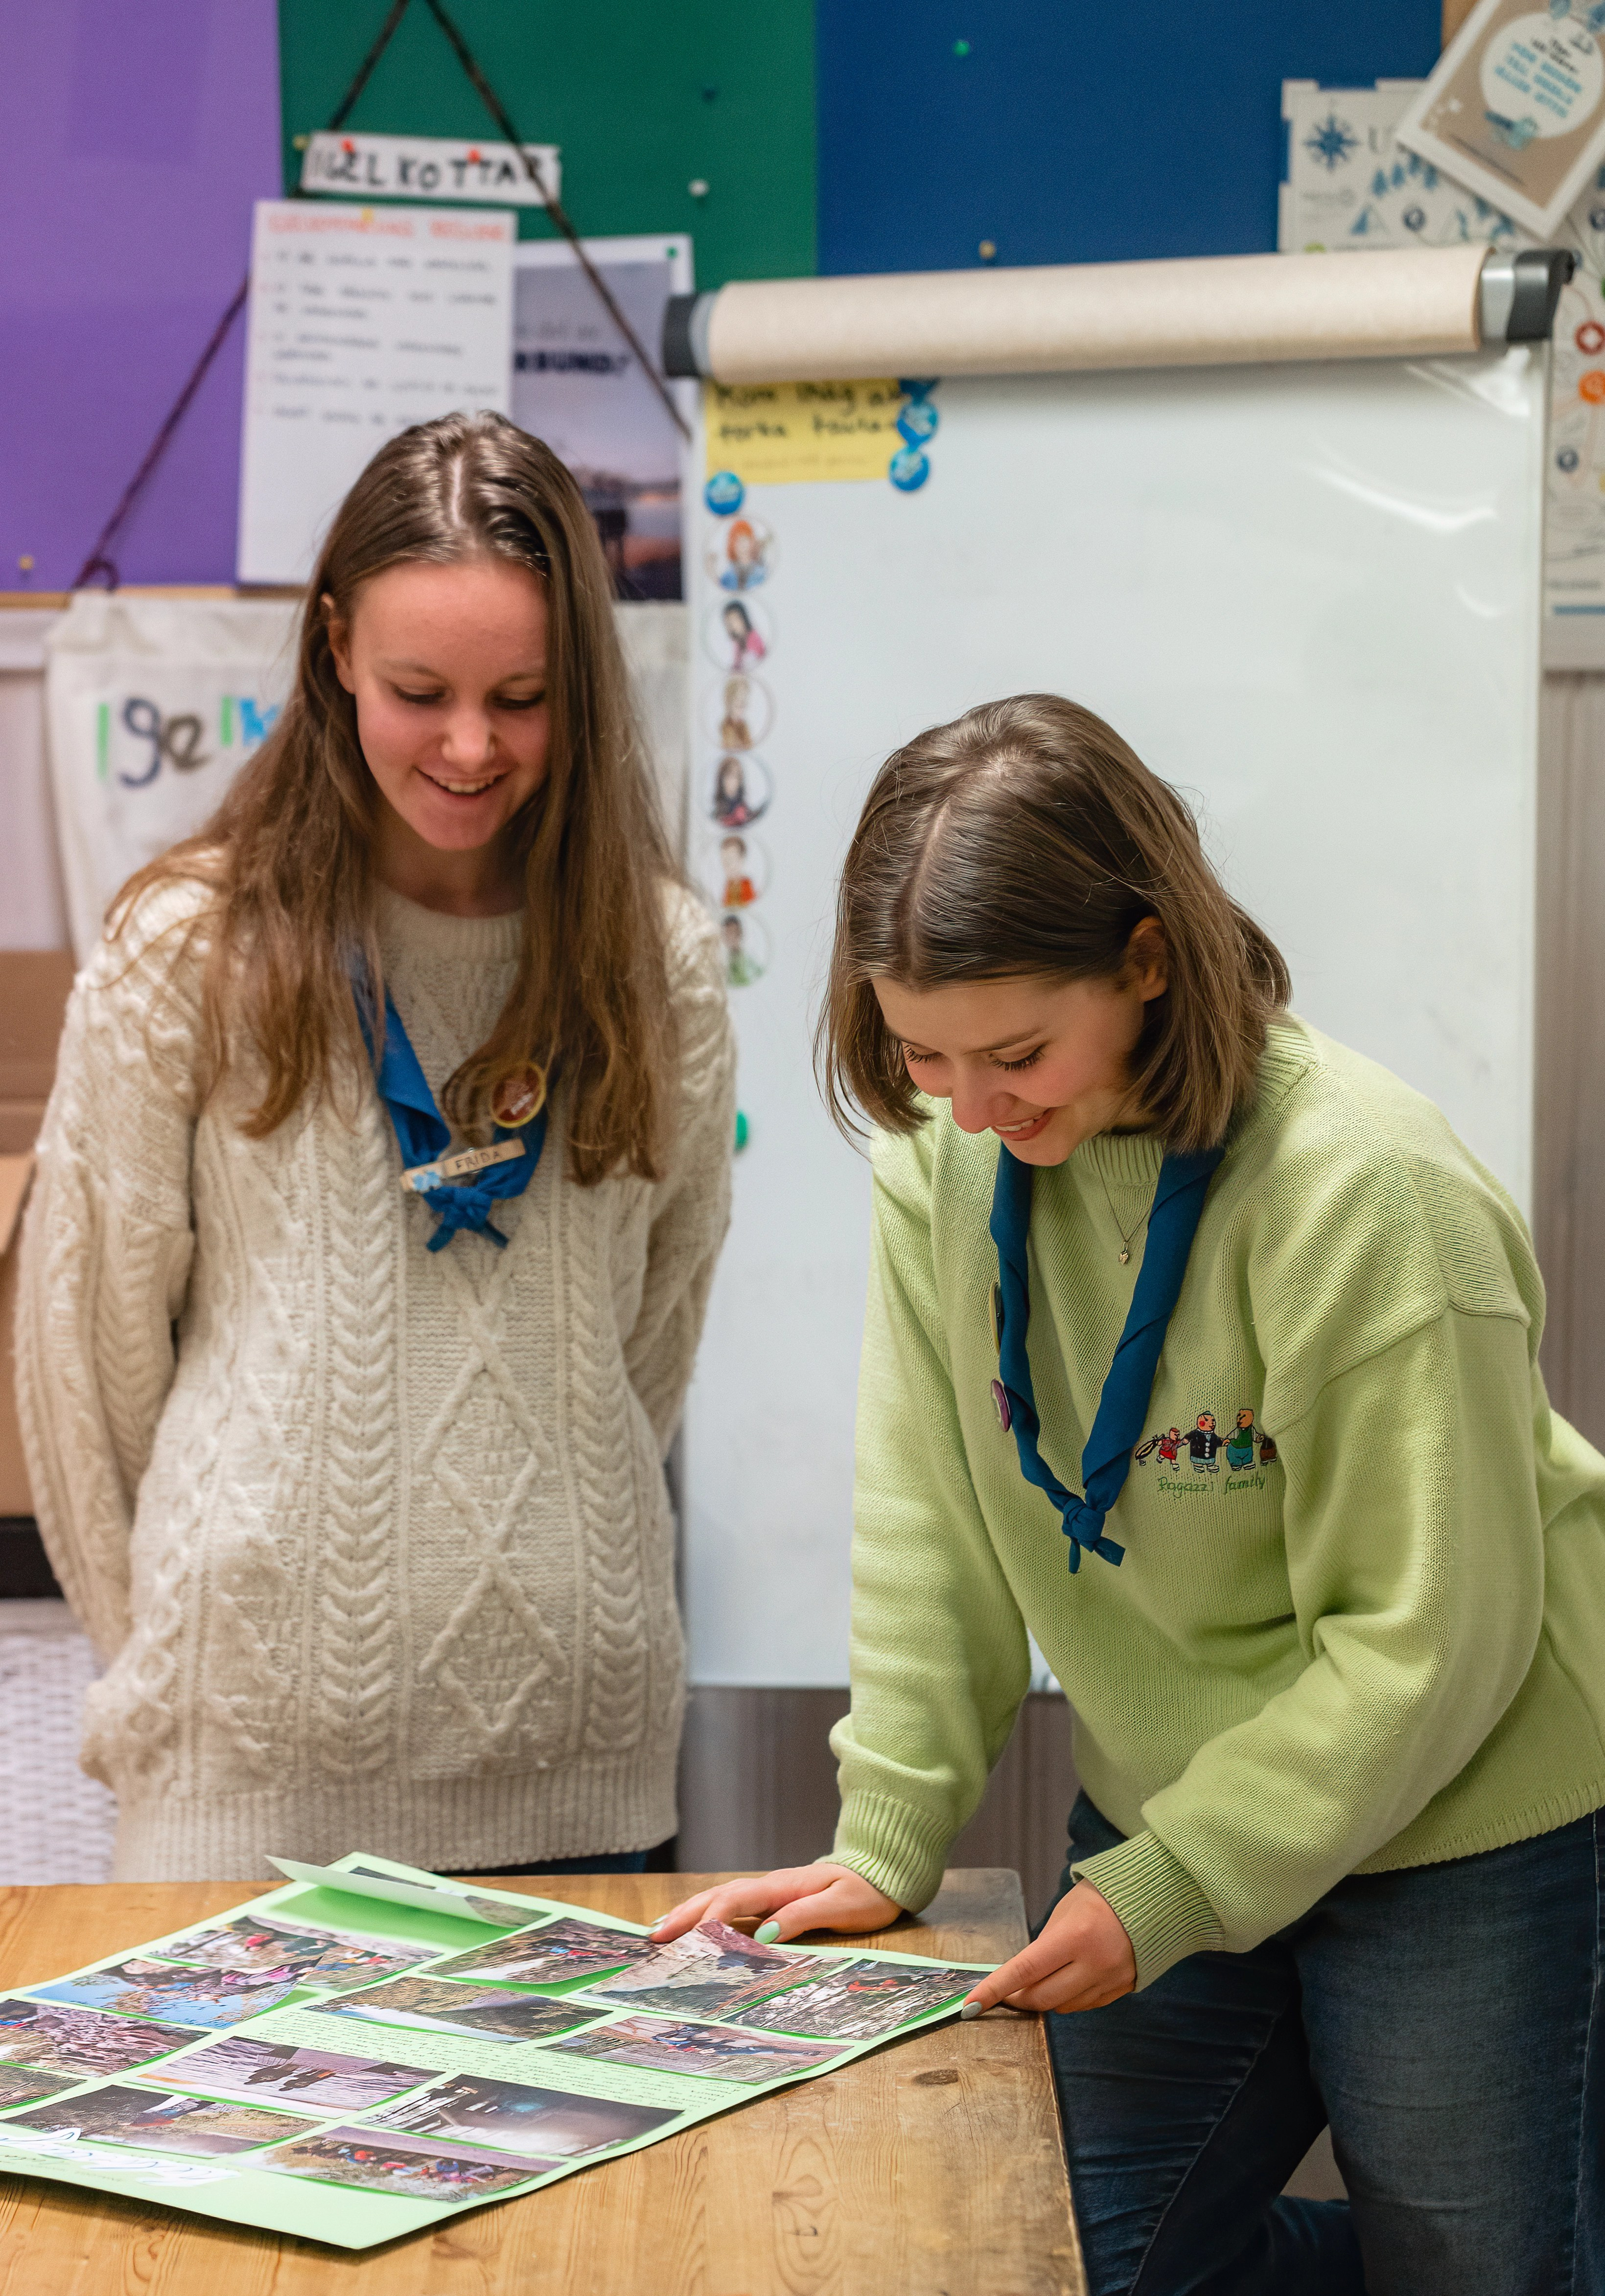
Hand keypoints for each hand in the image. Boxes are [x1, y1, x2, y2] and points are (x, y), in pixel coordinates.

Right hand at [647, 1862, 899, 1945]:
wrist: (883, 1875)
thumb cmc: (866, 1893)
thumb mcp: (840, 1907)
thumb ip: (802, 1917)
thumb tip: (764, 1935)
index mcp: (782, 1886)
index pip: (736, 1898)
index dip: (708, 1917)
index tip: (685, 1938)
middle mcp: (770, 1887)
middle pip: (719, 1896)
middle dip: (686, 1914)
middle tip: (655, 1936)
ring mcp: (770, 1894)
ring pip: (722, 1901)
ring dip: (691, 1914)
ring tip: (661, 1931)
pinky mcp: (774, 1903)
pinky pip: (735, 1909)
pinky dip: (709, 1917)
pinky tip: (696, 1929)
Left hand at [961, 1881, 1134, 2017]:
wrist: (1152, 1898)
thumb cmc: (1101, 1898)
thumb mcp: (1065, 1912)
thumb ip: (1044, 1946)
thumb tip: (1023, 1977)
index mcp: (1075, 1936)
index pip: (1024, 1970)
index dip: (994, 1990)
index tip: (971, 2005)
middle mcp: (1094, 1963)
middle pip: (1041, 1997)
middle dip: (1017, 1997)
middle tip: (1007, 1990)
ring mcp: (1111, 1981)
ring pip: (1063, 2007)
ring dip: (1044, 1998)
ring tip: (1042, 1978)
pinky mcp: (1122, 1990)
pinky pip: (1085, 2007)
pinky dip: (1069, 1999)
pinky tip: (1068, 1981)